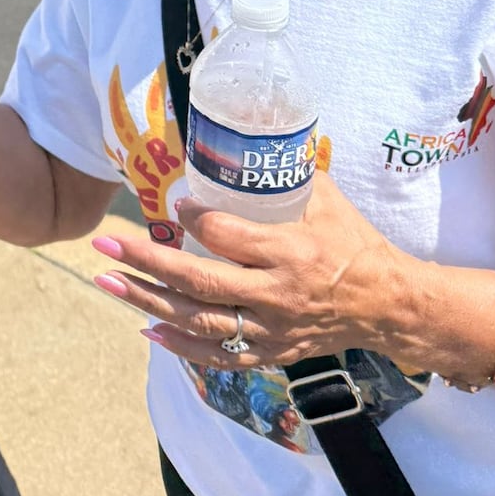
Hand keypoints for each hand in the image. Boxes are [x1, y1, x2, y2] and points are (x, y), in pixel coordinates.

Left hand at [90, 171, 414, 370]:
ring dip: (148, 301)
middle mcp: (275, 296)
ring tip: (107, 281)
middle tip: (106, 242)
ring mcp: (271, 330)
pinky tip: (146, 327)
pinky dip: (180, 346)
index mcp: (290, 252)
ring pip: (199, 322)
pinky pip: (219, 355)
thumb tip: (242, 140)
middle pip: (200, 282)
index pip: (228, 237)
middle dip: (146, 260)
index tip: (174, 201)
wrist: (388, 305)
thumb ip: (283, 174)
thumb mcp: (327, 198)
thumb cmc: (353, 242)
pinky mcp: (271, 353)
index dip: (195, 219)